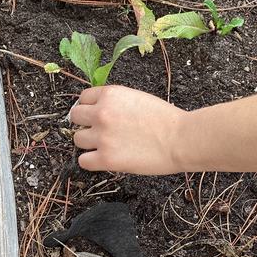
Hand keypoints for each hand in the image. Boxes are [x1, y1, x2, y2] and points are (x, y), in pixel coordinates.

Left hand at [71, 85, 186, 174]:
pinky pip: (83, 161)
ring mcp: (102, 136)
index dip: (90, 108)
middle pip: (75, 117)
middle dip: (86, 124)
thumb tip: (100, 109)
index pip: (83, 98)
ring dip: (89, 143)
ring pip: (77, 139)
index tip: (95, 115)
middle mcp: (102, 113)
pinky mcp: (106, 158)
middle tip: (99, 131)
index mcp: (110, 95)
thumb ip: (116, 102)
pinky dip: (91, 161)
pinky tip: (104, 159)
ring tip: (105, 146)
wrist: (181, 139)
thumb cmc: (166, 120)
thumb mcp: (137, 98)